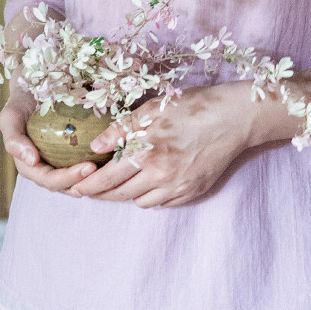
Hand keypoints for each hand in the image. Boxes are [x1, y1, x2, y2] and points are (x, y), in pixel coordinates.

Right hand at [0, 86, 101, 193]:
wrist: (35, 85)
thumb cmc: (21, 102)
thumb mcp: (11, 117)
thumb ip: (14, 139)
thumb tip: (31, 161)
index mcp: (31, 166)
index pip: (50, 180)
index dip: (68, 178)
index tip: (89, 167)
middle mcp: (48, 167)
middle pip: (68, 185)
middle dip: (85, 180)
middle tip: (102, 169)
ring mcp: (62, 161)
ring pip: (80, 179)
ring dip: (95, 178)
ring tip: (111, 168)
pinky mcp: (76, 151)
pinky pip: (89, 162)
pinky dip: (101, 164)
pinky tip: (115, 157)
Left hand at [67, 82, 258, 208]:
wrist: (234, 118)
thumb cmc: (193, 107)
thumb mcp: (154, 108)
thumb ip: (122, 128)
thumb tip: (96, 146)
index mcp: (147, 153)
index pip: (107, 179)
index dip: (88, 186)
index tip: (76, 188)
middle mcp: (160, 176)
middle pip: (120, 195)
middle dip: (102, 194)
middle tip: (92, 189)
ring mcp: (178, 187)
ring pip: (141, 202)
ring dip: (129, 194)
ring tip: (124, 181)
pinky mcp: (193, 191)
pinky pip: (163, 202)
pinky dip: (153, 195)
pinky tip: (152, 182)